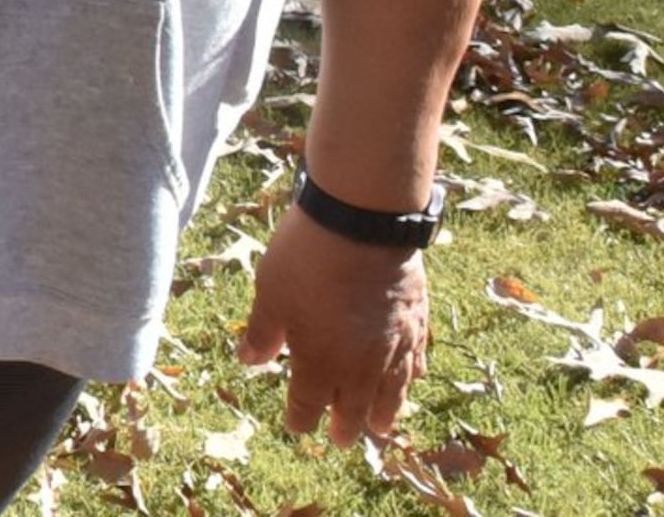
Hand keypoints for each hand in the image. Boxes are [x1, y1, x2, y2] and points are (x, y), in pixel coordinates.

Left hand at [238, 201, 431, 445]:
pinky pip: (416, 359)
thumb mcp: (270, 295)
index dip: (302, 417)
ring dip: (386, 411)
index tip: (298, 426)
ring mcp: (393, 345)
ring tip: (384, 427)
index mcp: (320, 363)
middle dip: (346, 424)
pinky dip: (412, 374)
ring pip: (392, 390)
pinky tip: (415, 380)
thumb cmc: (306, 259)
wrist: (362, 225)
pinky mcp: (416, 322)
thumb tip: (247, 362)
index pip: (309, 402)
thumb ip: (263, 333)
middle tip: (342, 439)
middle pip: (354, 405)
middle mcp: (361, 364)